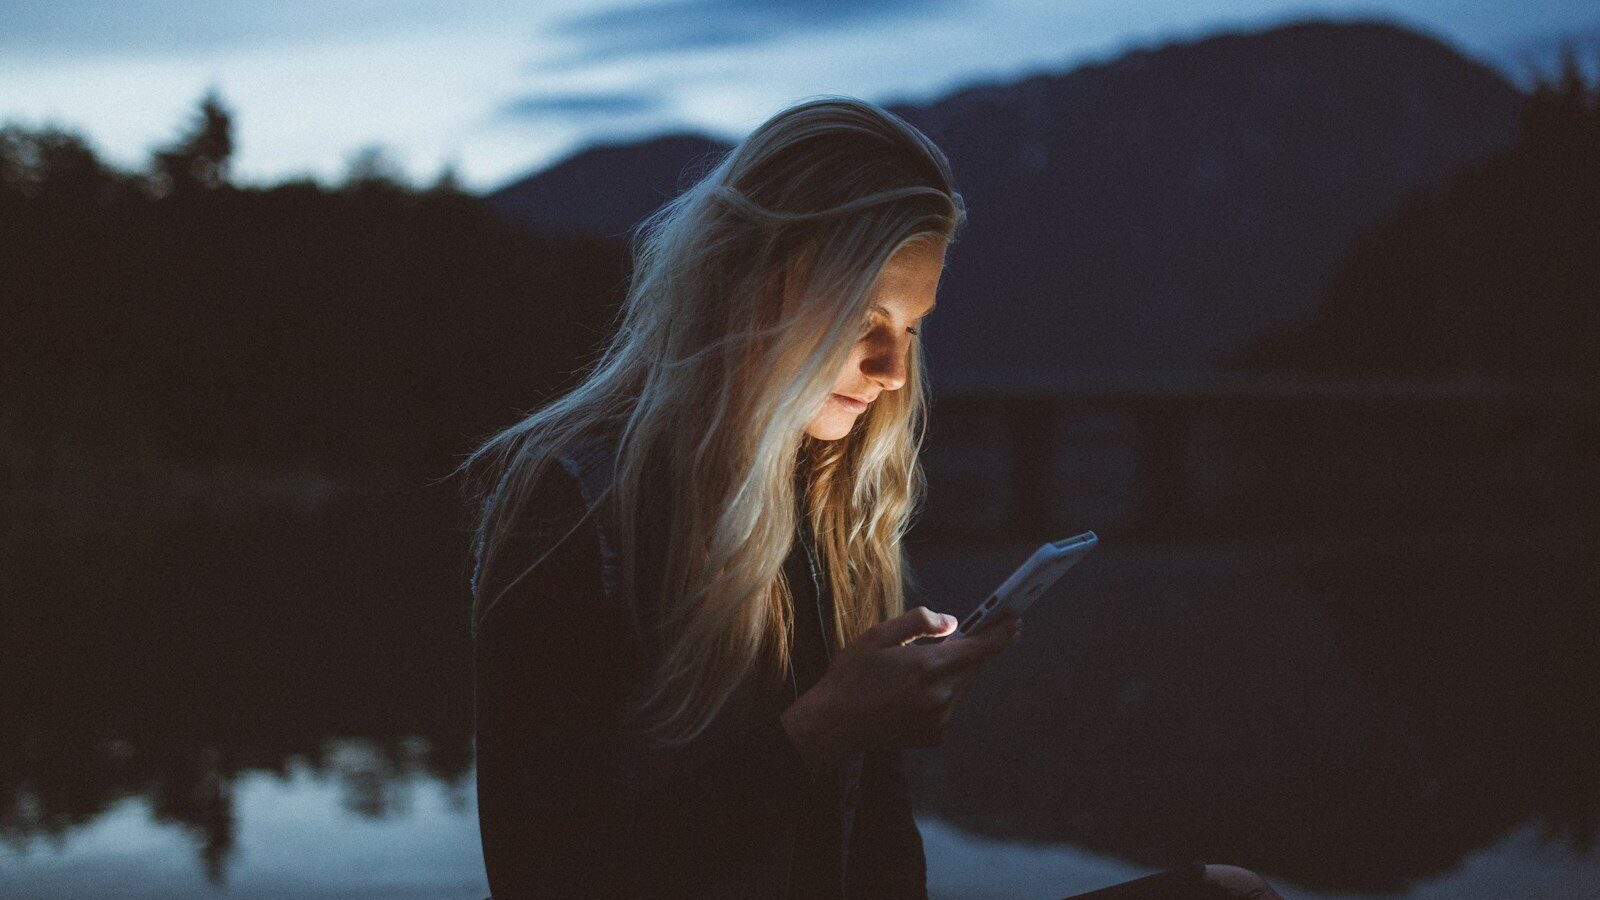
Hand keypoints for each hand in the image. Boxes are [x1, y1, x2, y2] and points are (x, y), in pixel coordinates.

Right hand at [779, 605, 1018, 771]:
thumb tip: (952, 623)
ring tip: (915, 671)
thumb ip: (919, 623)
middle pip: (973, 667)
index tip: (1016, 621)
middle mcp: (941, 695)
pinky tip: (908, 695)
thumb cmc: (852, 676)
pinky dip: (938, 696)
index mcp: (930, 666)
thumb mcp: (878, 635)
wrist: (834, 725)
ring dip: (951, 674)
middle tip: (958, 638)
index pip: (981, 648)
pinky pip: (947, 707)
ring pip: (960, 687)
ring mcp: (939, 719)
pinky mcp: (934, 735)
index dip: (1002, 633)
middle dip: (971, 651)